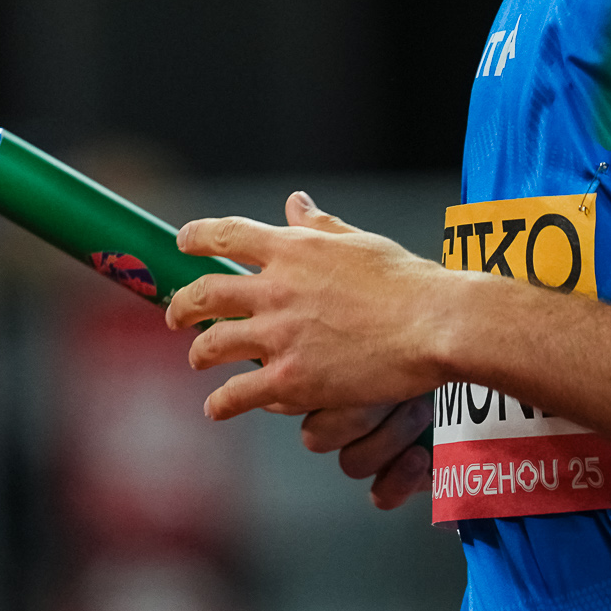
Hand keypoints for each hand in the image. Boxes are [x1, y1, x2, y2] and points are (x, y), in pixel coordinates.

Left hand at [166, 192, 444, 507]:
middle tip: (177, 314)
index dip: (197, 237)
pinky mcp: (290, 380)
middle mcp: (276, 289)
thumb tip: (296, 202)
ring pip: (213, 345)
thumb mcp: (361, 242)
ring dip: (199, 354)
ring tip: (198, 360)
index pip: (227, 235)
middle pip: (206, 293)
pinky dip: (221, 403)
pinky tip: (217, 408)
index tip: (183, 243)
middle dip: (183, 305)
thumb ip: (320, 226)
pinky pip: (237, 395)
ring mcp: (279, 336)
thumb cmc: (408, 282)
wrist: (433, 324)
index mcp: (294, 250)